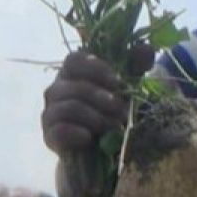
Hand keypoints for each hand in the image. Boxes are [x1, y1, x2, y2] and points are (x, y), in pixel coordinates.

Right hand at [40, 45, 154, 153]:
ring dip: (97, 118)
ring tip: (114, 127)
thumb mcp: (125, 87)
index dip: (95, 68)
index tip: (117, 81)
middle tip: (123, 111)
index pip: (73, 59)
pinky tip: (91, 138)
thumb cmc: (110, 111)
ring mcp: (50, 112)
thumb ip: (134, 66)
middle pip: (75, 86)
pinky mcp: (49, 135)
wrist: (99, 149)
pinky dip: (79, 133)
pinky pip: (60, 130)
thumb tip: (146, 47)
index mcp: (71, 73)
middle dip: (103, 99)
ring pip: (70, 107)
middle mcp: (56, 90)